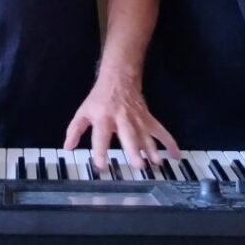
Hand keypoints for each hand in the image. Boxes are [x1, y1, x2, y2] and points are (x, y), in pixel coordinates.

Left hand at [63, 74, 178, 170]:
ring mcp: (137, 119)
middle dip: (134, 150)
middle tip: (139, 165)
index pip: (101, 136)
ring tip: (156, 163)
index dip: (100, 151)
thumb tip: (68, 147)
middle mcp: (121, 119)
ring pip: (146, 135)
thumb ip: (75, 129)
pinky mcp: (148, 118)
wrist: (119, 78)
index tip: (101, 166)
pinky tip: (176, 154)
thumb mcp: (84, 111)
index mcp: (103, 118)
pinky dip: (170, 142)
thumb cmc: (100, 98)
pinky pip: (160, 130)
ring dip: (152, 149)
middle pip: (128, 135)